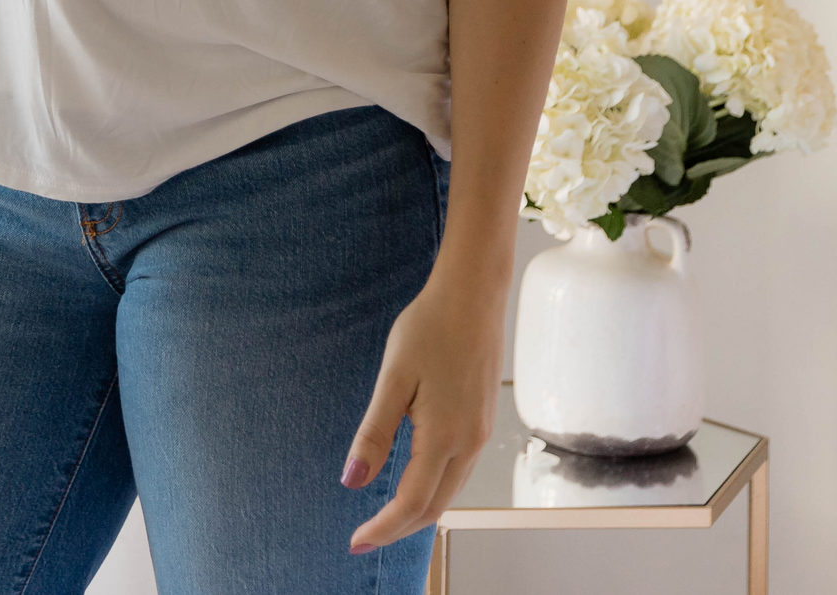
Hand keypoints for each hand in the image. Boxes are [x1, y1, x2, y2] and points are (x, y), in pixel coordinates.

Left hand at [341, 276, 502, 552]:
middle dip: (399, 528)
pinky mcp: (483, 421)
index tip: (355, 541)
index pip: (411, 503)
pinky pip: (460, 471)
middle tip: (365, 536)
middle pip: (434, 507)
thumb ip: (374, 434)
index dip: (382, 528)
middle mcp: (469, 443)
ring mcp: (480, 433)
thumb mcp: (393, 378)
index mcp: (444, 436)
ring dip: (418, 511)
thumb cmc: (430, 327)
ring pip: (450, 491)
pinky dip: (435, 488)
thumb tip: (352, 481)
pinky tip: (416, 480)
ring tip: (385, 517)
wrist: (473, 294)